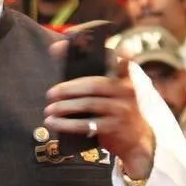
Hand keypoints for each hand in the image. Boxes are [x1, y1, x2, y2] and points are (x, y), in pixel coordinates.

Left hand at [44, 56, 155, 178]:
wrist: (136, 139)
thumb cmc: (114, 109)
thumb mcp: (110, 92)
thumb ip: (89, 74)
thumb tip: (55, 49)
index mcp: (123, 77)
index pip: (115, 59)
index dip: (101, 52)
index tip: (89, 46)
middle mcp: (125, 91)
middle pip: (94, 85)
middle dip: (69, 88)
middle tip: (50, 94)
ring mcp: (122, 110)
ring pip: (89, 104)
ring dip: (64, 107)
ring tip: (49, 110)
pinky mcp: (114, 127)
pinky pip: (87, 124)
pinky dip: (66, 124)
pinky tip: (53, 122)